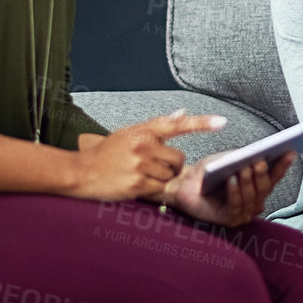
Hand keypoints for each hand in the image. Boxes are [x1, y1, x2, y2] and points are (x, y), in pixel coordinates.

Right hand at [73, 111, 224, 200]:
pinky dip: (153, 188)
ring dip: (161, 178)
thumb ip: (157, 126)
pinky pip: (160, 187)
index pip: (177, 124)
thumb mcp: (129, 133)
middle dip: (172, 165)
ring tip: (141, 174)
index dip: (202, 123)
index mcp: (143, 131)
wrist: (81, 172)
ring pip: (170, 175)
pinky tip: (138, 183)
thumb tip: (182, 113)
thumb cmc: (107, 153)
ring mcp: (140, 165)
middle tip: (154, 166)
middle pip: (179, 158)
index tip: (222, 122)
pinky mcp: (137, 183)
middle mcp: (142, 145)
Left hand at [165, 151, 293, 227]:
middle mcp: (253, 201)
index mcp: (256, 186)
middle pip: (265, 188)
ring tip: (244, 169)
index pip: (273, 176)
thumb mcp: (225, 159)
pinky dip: (234, 193)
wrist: (182, 185)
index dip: (282, 165)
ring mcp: (242, 212)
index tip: (289, 152)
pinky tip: (231, 180)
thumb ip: (240, 157)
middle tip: (260, 162)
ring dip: (248, 183)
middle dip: (263, 175)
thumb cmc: (206, 172)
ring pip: (252, 198)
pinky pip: (235, 207)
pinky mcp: (228, 220)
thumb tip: (257, 153)